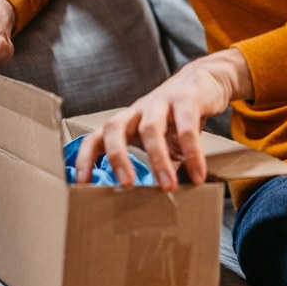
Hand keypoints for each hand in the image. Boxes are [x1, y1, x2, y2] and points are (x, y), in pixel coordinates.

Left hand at [74, 48, 253, 191]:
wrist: (204, 81)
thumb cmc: (176, 118)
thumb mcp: (161, 143)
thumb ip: (155, 167)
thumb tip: (154, 204)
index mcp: (126, 123)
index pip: (96, 138)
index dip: (85, 159)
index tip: (82, 184)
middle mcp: (137, 111)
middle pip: (114, 127)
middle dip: (116, 157)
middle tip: (127, 185)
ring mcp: (160, 102)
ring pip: (150, 128)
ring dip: (158, 159)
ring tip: (168, 186)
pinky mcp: (185, 99)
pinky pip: (186, 126)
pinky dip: (192, 152)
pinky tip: (198, 174)